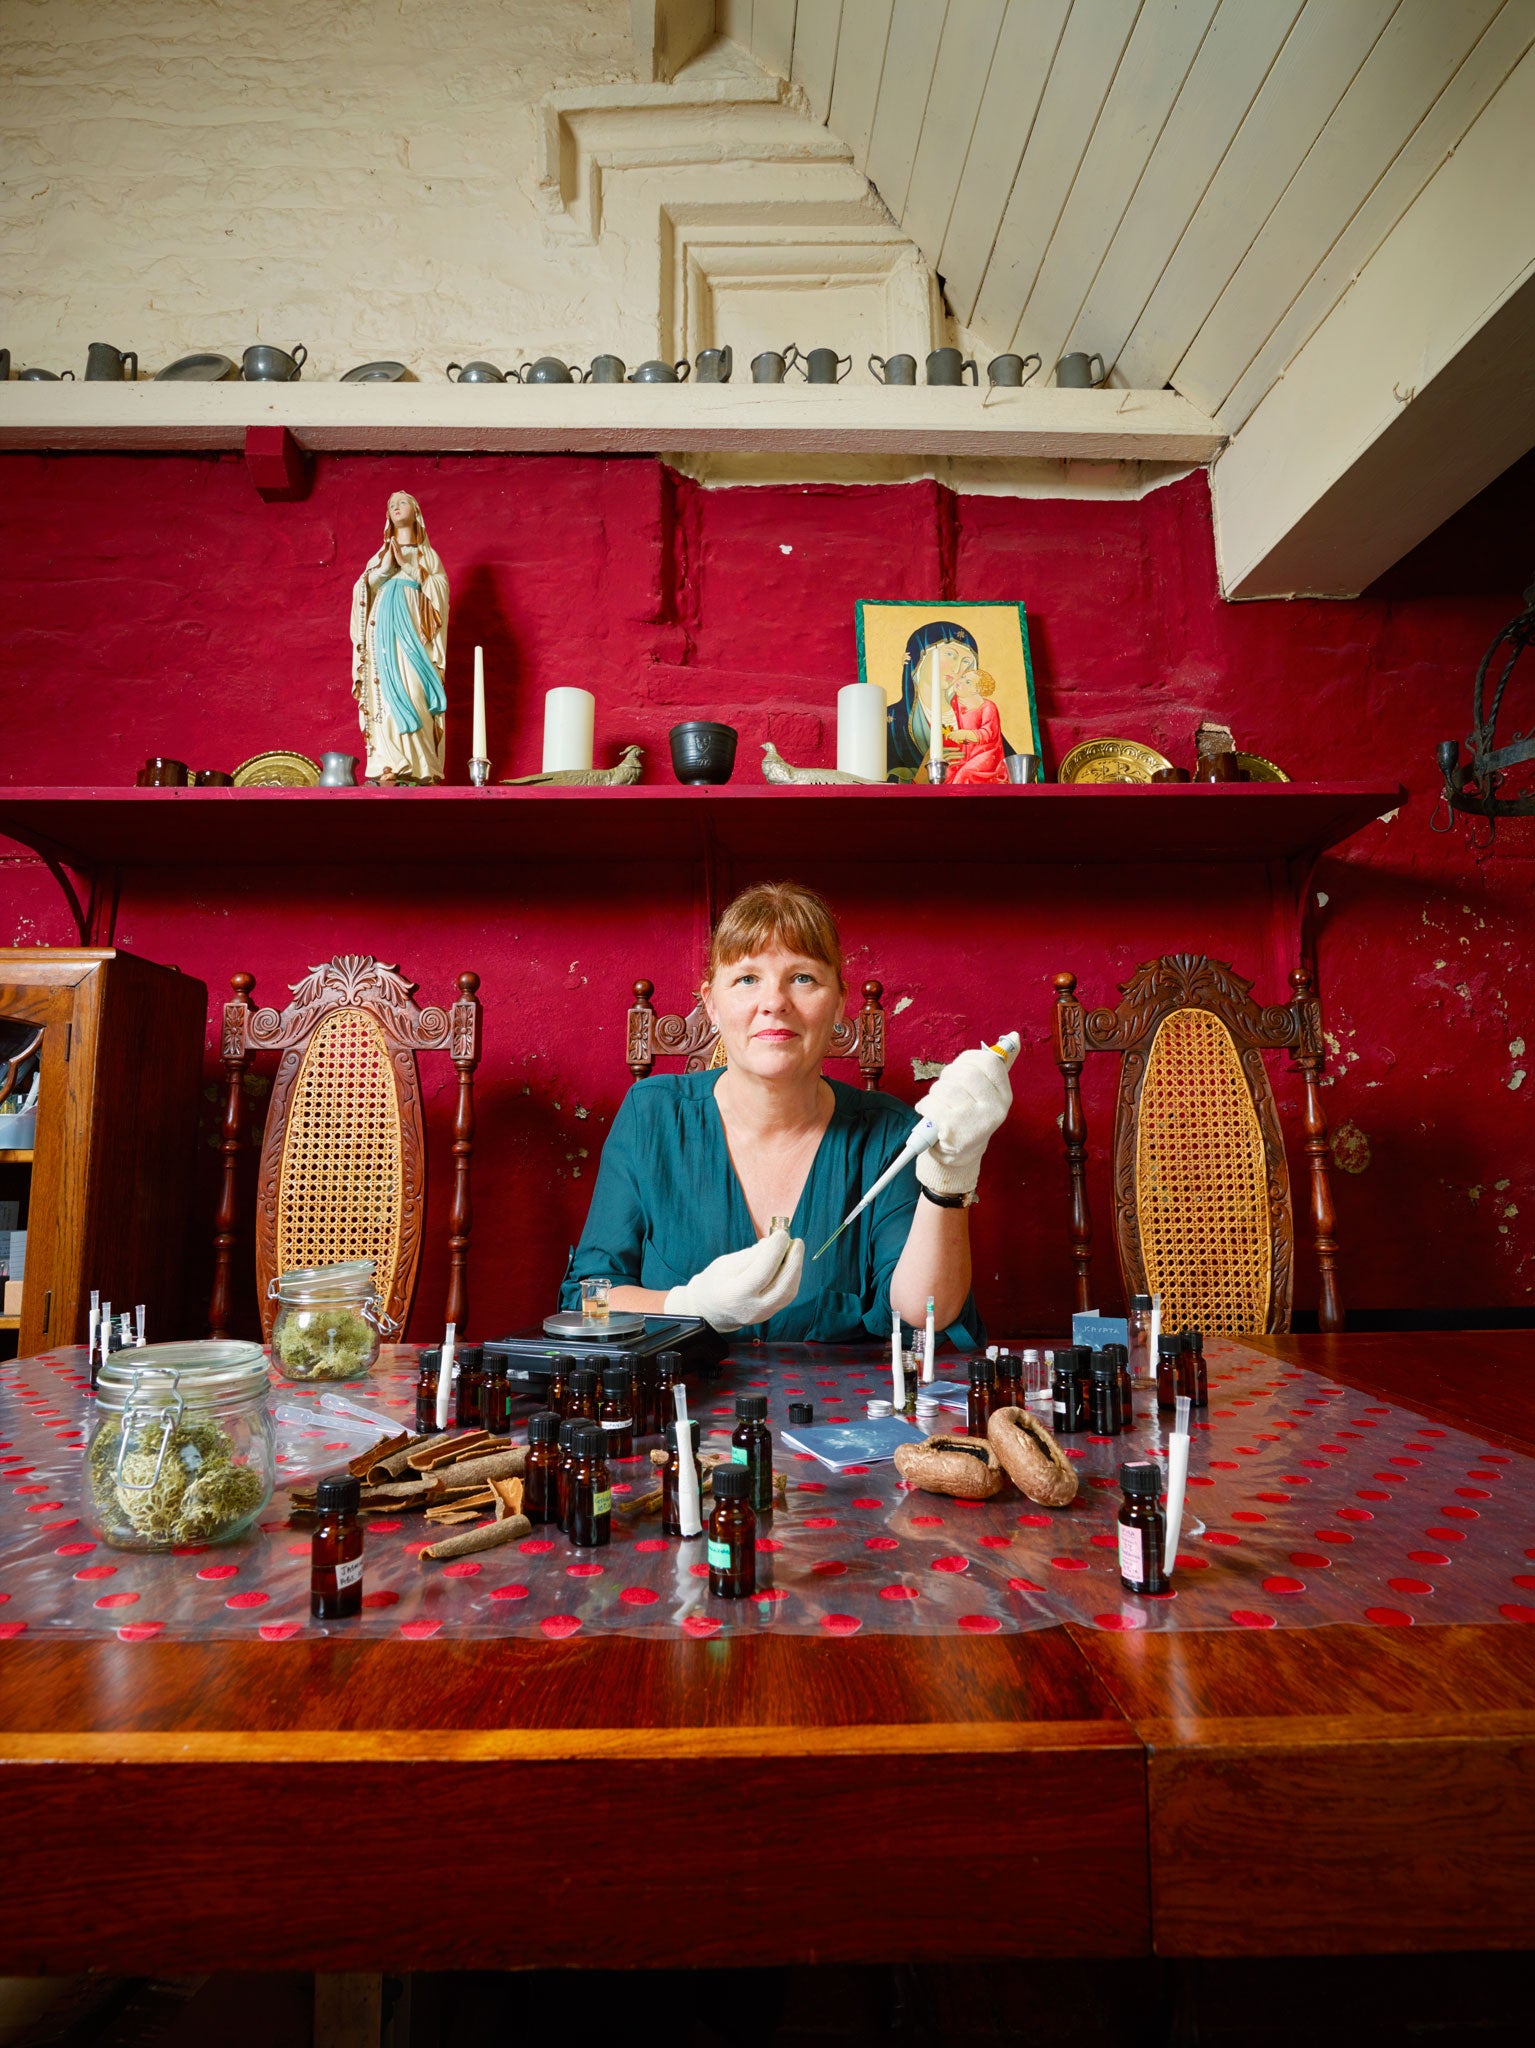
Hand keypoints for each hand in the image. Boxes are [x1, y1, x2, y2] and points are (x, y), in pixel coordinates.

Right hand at [664, 1228, 804, 1332]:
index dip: (774, 1251)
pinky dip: (792, 1277)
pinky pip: (786, 1295)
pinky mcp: (770, 1315)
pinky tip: (791, 1263)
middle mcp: (752, 1309)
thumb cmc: (714, 1283)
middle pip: (782, 1286)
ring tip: (795, 1250)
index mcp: (735, 1295)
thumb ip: (750, 1256)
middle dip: (793, 1261)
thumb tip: (773, 1243)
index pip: (761, 1272)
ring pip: (788, 1292)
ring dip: (796, 1268)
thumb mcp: (725, 1264)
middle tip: (797, 1242)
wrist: (709, 1311)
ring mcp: (763, 1315)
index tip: (781, 1234)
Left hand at [914, 1045, 1011, 1197]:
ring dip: (934, 1095)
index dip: (967, 1062)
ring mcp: (975, 1121)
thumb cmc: (971, 1117)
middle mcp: (995, 1108)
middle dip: (947, 1079)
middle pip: (962, 1073)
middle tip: (947, 1094)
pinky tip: (932, 1117)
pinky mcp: (953, 1131)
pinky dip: (925, 1108)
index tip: (960, 1071)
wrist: (959, 1155)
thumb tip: (1013, 1035)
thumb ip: (999, 1063)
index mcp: (1004, 1095)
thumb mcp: (989, 1092)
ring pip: (943, 1087)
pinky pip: (930, 1104)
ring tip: (940, 1107)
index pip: (987, 1061)